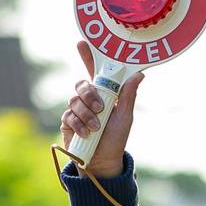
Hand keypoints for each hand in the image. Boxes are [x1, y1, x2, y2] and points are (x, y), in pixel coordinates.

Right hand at [57, 41, 144, 179]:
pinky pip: (68, 115)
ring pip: (75, 100)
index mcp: (104, 94)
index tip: (82, 43)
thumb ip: (128, 96)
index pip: (94, 71)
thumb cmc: (115, 139)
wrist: (102, 162)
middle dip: (91, 95)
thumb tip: (139, 74)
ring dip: (87, 115)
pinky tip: (86, 134)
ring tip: (96, 128)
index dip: (87, 56)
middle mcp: (88, 99)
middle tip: (100, 109)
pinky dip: (79, 124)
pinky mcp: (67, 122)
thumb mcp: (125, 117)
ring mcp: (76, 109)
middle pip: (82, 84)